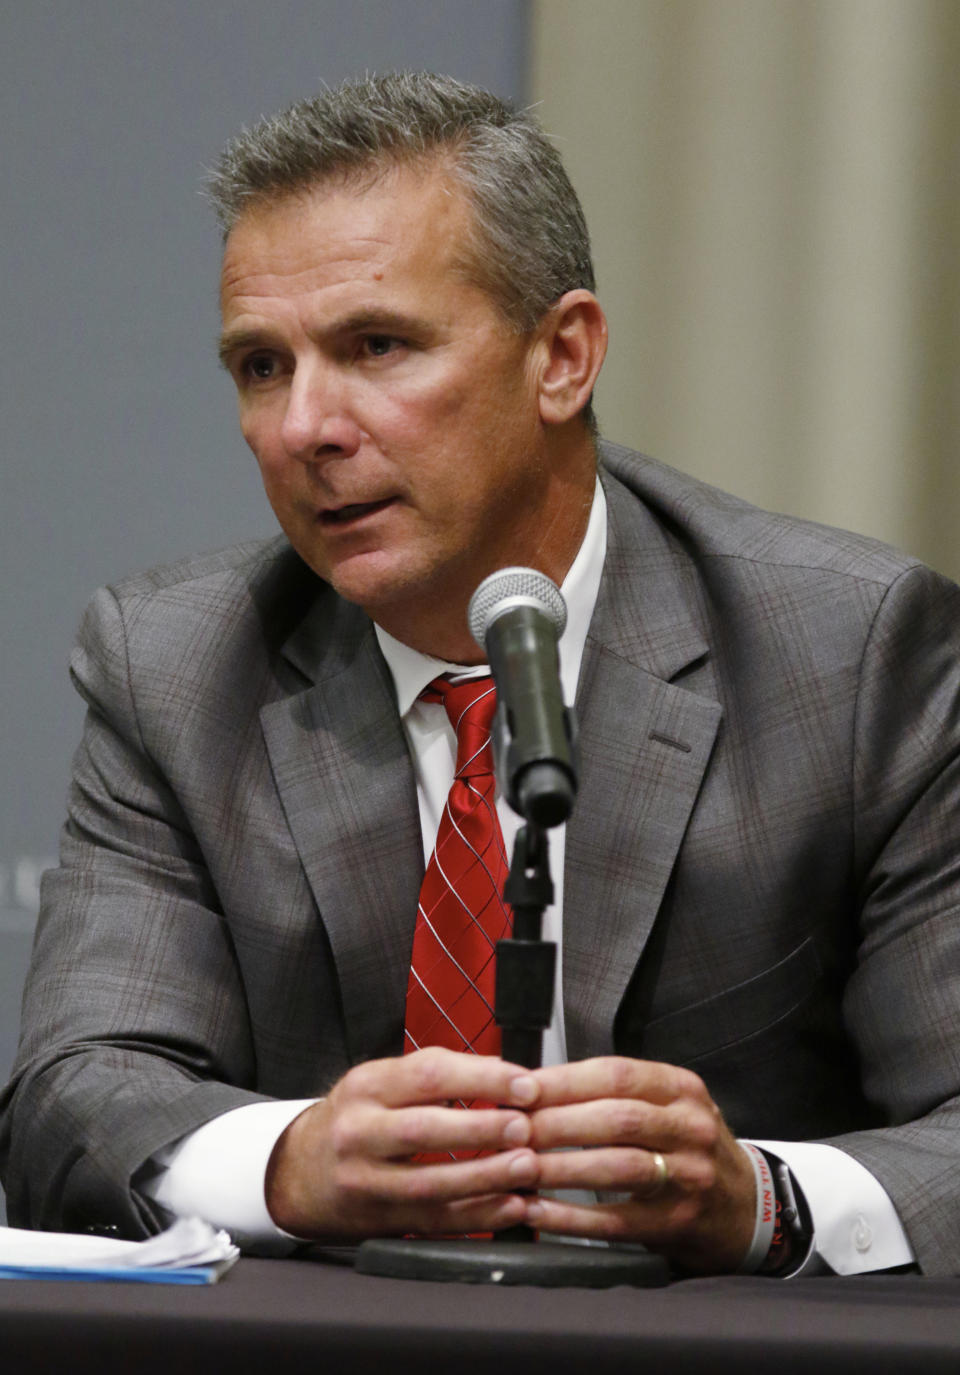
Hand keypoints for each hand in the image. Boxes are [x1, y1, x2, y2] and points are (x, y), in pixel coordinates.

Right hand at [264, 1047, 540, 1239]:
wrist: (297, 1172)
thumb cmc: (354, 1118)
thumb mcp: (381, 1081)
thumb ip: (437, 1073)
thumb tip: (504, 1071)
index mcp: (366, 1086)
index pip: (429, 1074)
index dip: (482, 1079)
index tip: (524, 1085)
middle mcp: (359, 1131)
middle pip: (424, 1129)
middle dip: (482, 1129)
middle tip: (526, 1127)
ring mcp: (365, 1180)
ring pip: (428, 1182)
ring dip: (484, 1176)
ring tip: (526, 1167)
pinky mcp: (377, 1220)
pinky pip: (431, 1221)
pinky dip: (475, 1216)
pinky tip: (508, 1207)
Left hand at [521, 1057, 756, 1273]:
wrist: (745, 1206)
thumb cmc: (687, 1147)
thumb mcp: (666, 1105)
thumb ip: (612, 1093)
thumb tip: (534, 1087)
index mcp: (680, 1088)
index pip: (615, 1074)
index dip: (563, 1081)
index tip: (519, 1088)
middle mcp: (690, 1127)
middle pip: (615, 1118)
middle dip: (555, 1123)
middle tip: (509, 1129)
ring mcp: (688, 1176)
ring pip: (617, 1166)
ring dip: (560, 1167)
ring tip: (516, 1167)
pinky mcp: (677, 1222)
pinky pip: (616, 1220)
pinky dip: (571, 1217)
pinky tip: (537, 1211)